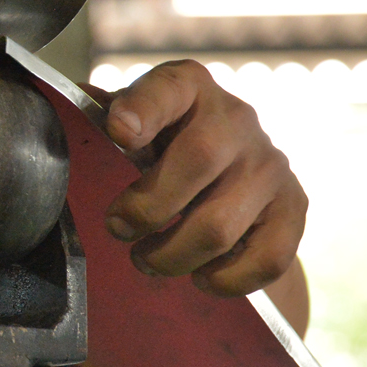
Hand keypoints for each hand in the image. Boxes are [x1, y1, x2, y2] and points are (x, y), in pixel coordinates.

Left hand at [86, 60, 306, 297]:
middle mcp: (237, 117)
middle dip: (146, 209)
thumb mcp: (137, 120)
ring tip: (147, 260)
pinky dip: (225, 280)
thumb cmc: (168, 142)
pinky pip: (267, 259)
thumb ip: (111, 118)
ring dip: (172, 256)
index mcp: (188, 87)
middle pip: (198, 160)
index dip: (141, 108)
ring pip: (220, 225)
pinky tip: (201, 276)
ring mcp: (271, 162)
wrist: (238, 166)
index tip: (118, 132)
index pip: (167, 88)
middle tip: (119, 229)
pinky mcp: (295, 206)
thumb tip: (71, 109)